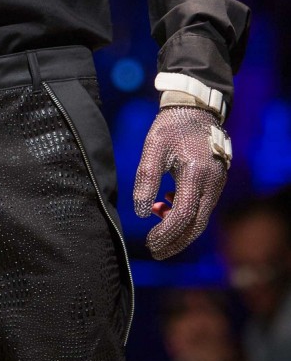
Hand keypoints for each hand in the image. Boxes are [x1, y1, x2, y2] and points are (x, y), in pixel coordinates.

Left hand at [133, 106, 228, 258]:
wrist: (196, 109)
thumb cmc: (171, 127)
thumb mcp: (153, 147)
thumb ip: (147, 178)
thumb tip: (142, 213)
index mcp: (197, 174)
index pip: (183, 215)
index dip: (166, 233)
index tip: (149, 243)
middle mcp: (212, 183)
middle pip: (196, 224)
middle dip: (175, 241)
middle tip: (155, 251)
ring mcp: (217, 184)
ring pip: (201, 218)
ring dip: (180, 230)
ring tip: (157, 234)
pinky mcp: (215, 182)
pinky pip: (202, 207)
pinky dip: (186, 216)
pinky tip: (167, 208)